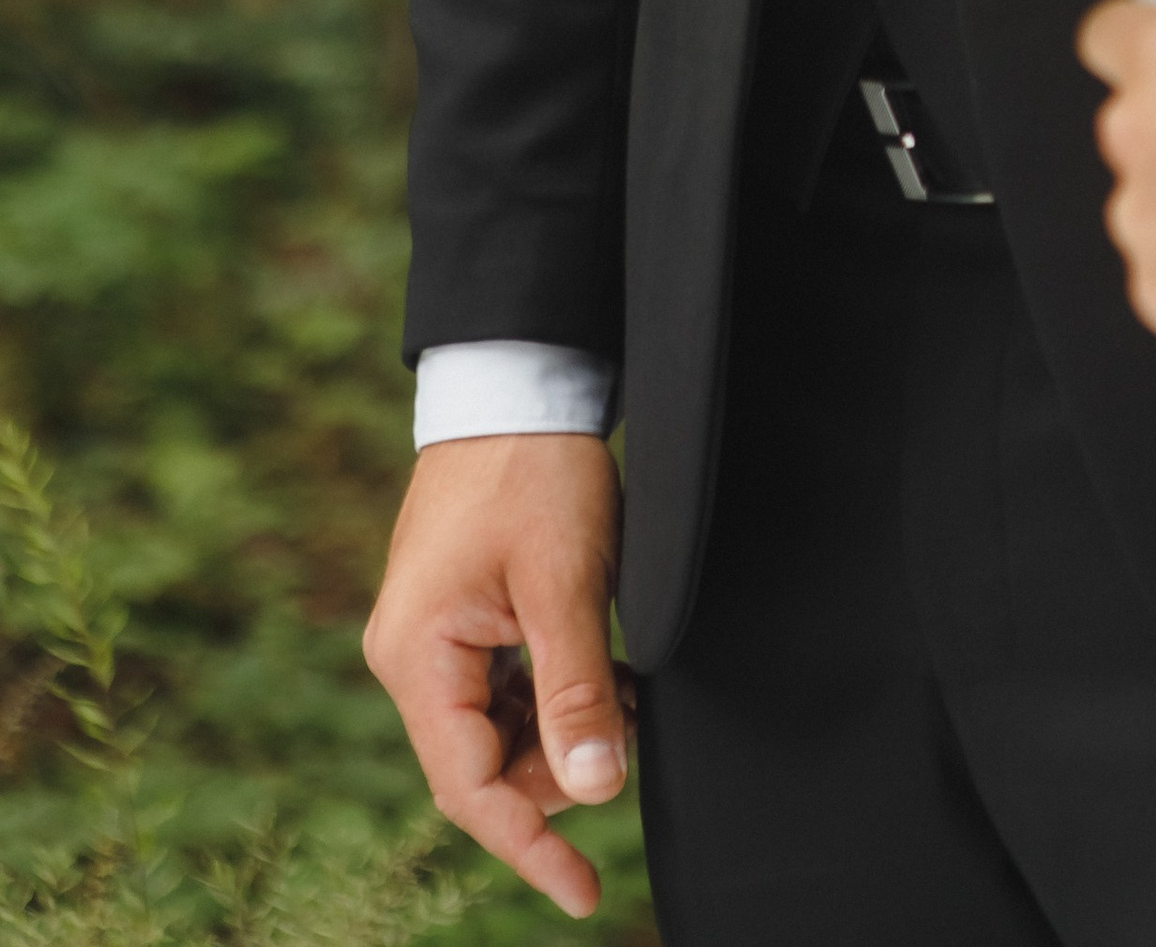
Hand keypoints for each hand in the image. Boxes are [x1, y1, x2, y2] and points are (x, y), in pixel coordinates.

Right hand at [363, 435, 631, 920]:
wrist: (517, 380)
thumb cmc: (534, 472)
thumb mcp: (565, 585)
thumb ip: (576, 693)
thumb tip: (596, 793)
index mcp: (417, 656)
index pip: (470, 787)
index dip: (531, 848)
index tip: (587, 895)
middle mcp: (410, 655)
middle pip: (485, 763)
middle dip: (557, 766)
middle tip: (624, 720)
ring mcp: (433, 635)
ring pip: (499, 728)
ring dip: (561, 725)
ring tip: (620, 685)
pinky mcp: (460, 614)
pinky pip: (503, 687)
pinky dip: (554, 691)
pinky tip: (601, 668)